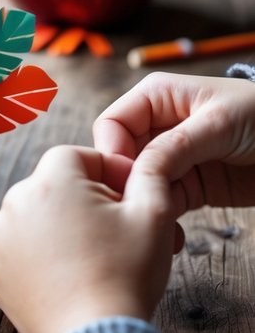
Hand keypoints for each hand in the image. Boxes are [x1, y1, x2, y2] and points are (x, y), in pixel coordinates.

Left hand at [0, 144, 177, 332]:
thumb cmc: (127, 275)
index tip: (128, 198)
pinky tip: (68, 278)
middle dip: (84, 201)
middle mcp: (14, 204)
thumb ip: (150, 171)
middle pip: (53, 186)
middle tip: (116, 231)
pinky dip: (40, 257)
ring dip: (60, 228)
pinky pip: (19, 251)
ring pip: (35, 218)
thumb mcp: (154, 213)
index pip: (76, 156)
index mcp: (50, 181)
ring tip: (92, 257)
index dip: (107, 172)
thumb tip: (149, 154)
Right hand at [93, 72, 254, 212]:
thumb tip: (138, 168)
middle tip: (139, 210)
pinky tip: (170, 235)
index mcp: (157, 96)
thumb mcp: (218, 123)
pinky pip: (162, 203)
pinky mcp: (189, 187)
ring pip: (139, 184)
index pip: (113, 123)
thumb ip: (176, 144)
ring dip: (144, 206)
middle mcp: (158, 126)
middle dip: (127, 184)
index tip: (128, 180)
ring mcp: (173, 159)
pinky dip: (161, 219)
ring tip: (156, 228)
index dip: (114, 152)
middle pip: (121, 158)